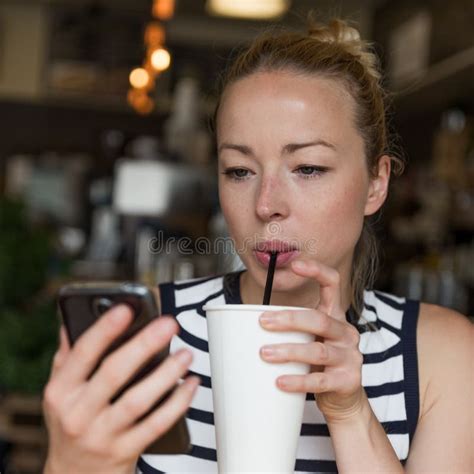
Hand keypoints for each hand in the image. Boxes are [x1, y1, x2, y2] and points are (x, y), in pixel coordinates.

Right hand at [43, 305, 199, 472]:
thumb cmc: (71, 422)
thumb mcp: (60, 391)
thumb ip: (68, 356)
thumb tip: (72, 320)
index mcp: (61, 391)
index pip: (83, 354)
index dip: (104, 329)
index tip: (126, 308)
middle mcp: (78, 413)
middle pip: (114, 373)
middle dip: (144, 345)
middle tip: (169, 324)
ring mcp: (102, 435)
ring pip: (138, 400)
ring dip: (166, 374)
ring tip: (185, 354)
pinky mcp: (125, 451)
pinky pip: (156, 425)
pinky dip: (177, 403)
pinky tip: (190, 384)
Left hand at [259, 259, 363, 423]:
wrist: (342, 399)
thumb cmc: (317, 363)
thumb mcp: (309, 339)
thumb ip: (289, 328)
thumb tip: (243, 319)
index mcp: (335, 316)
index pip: (332, 284)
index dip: (316, 271)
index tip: (295, 265)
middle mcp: (346, 332)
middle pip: (319, 319)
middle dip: (289, 319)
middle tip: (262, 321)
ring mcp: (349, 357)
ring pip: (318, 350)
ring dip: (289, 351)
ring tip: (264, 353)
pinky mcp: (347, 381)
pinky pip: (320, 381)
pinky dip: (298, 381)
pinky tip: (279, 381)